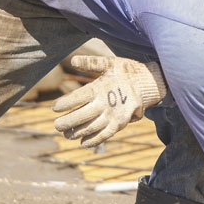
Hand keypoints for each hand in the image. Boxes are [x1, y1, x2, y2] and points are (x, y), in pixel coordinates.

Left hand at [52, 56, 166, 146]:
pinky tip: (82, 143)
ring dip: (76, 133)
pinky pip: (104, 135)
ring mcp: (113, 115)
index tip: (53, 108)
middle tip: (56, 126)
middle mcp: (105, 103)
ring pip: (90, 128)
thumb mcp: (110, 62)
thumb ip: (91, 62)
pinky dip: (93, 141)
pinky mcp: (120, 124)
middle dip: (66, 123)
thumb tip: (73, 60)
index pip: (77, 98)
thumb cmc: (127, 71)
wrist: (150, 83)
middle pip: (81, 116)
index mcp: (100, 87)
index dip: (64, 104)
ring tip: (66, 134)